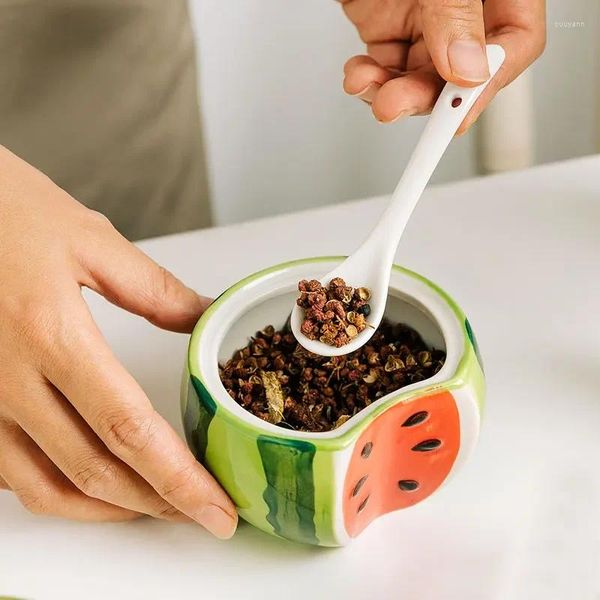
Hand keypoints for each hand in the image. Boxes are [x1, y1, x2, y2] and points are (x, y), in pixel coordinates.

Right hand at [0, 146, 236, 538]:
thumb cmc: (0, 208)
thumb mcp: (88, 238)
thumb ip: (153, 289)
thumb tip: (204, 317)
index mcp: (49, 334)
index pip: (129, 428)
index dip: (179, 479)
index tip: (216, 508)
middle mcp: (7, 379)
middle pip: (95, 469)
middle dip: (158, 503)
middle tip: (204, 514)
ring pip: (45, 485)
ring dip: (108, 507)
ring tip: (157, 505)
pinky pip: (8, 470)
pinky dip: (58, 489)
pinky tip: (91, 482)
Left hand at [340, 0, 545, 132]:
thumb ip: (457, 10)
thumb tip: (468, 65)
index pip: (514, 44)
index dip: (488, 84)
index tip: (457, 110)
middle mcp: (466, 7)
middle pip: (460, 73)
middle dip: (425, 96)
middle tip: (398, 105)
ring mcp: (426, 19)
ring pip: (419, 78)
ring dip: (391, 92)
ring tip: (368, 86)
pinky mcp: (389, 25)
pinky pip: (386, 67)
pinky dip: (369, 78)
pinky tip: (359, 74)